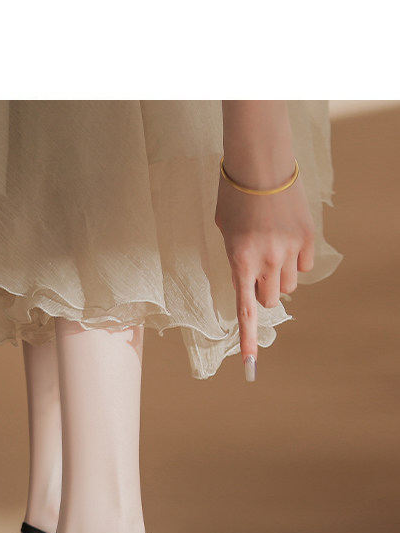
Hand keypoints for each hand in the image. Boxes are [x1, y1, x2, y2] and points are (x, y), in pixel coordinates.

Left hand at [214, 168, 314, 381]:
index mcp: (239, 261)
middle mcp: (266, 261)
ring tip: (271, 248)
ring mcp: (289, 251)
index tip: (250, 368)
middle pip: (269, 300)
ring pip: (289, 285)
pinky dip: (297, 260)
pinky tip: (287, 238)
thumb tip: (251, 281)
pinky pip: (305, 266)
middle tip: (257, 270)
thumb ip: (236, 260)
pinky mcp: (308, 238)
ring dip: (280, 275)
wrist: (260, 164)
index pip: (245, 310)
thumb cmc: (233, 196)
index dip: (248, 341)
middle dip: (263, 292)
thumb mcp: (224, 231)